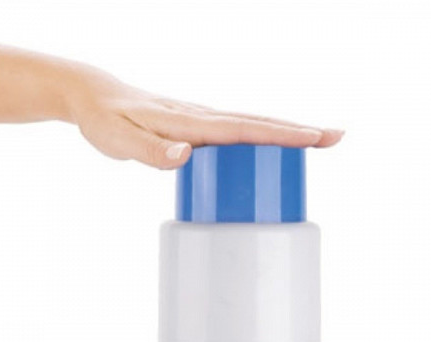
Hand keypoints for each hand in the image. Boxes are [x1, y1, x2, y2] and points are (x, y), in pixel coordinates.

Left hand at [67, 66, 342, 168]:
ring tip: (321, 142)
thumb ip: (150, 150)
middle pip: (259, 123)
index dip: (280, 135)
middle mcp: (202, 116)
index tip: (314, 138)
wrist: (93, 98)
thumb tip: (186, 154)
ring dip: (287, 132)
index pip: (243, 128)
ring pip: (253, 125)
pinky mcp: (198, 125)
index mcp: (190, 121)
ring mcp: (202, 119)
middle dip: (299, 130)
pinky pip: (239, 132)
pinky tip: (276, 150)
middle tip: (337, 137)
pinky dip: (264, 137)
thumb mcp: (119, 140)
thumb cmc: (105, 121)